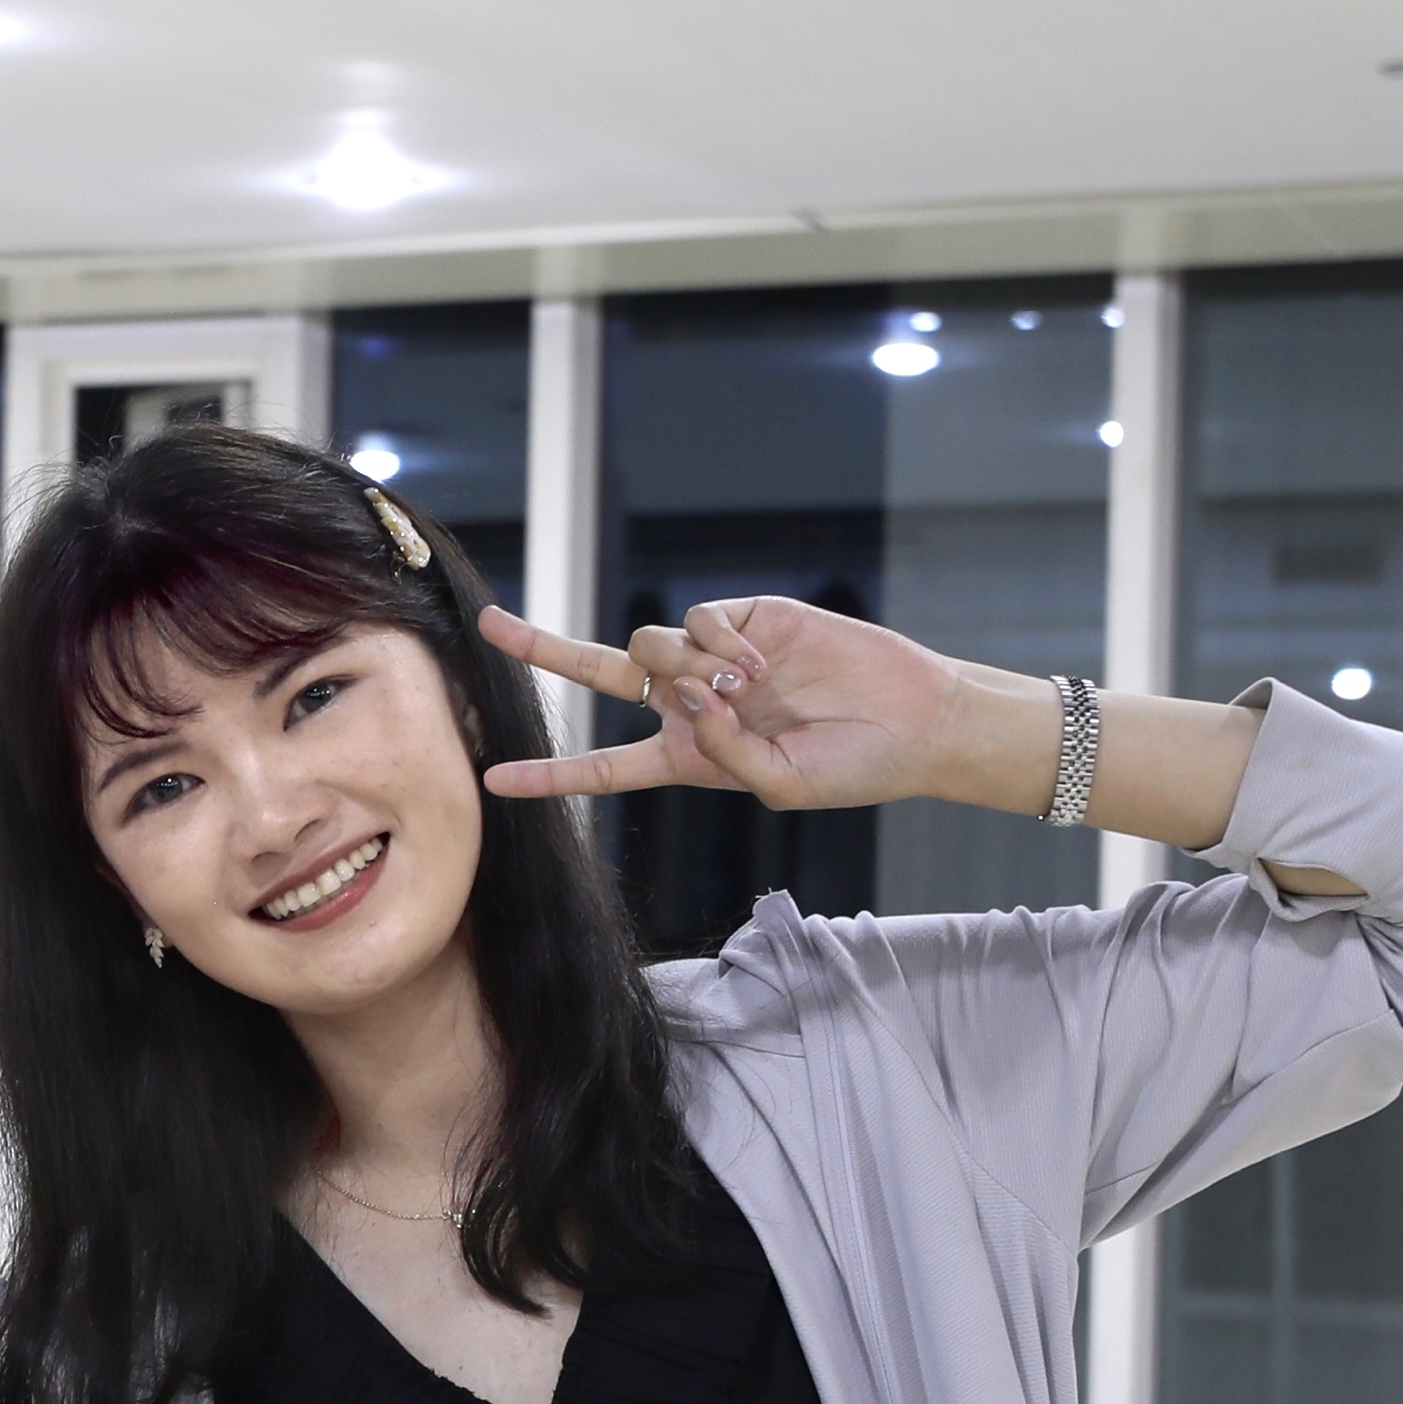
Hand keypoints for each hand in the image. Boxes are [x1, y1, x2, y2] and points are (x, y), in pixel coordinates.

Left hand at [479, 597, 975, 812]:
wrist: (912, 721)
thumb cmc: (852, 768)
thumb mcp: (780, 786)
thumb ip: (723, 752)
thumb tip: (690, 694)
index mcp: (688, 757)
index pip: (604, 768)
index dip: (550, 776)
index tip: (493, 780)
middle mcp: (690, 704)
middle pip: (598, 675)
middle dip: (542, 647)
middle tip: (490, 623)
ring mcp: (715, 657)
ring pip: (651, 646)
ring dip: (689, 668)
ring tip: (749, 688)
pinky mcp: (746, 616)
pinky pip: (697, 618)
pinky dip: (720, 641)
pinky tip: (762, 663)